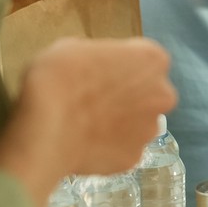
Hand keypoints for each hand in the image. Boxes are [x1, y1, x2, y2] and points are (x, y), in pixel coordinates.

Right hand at [0, 37, 176, 196]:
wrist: (45, 126)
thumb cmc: (58, 76)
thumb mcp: (75, 47)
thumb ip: (99, 57)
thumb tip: (95, 69)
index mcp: (152, 59)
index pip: (144, 59)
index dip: (120, 66)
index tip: (100, 73)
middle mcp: (161, 95)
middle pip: (149, 94)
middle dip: (128, 97)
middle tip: (95, 101)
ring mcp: (149, 130)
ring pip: (138, 124)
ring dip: (120, 124)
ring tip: (87, 126)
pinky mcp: (132, 159)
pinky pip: (121, 150)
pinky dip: (106, 149)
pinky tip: (83, 145)